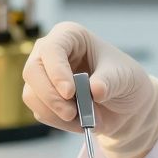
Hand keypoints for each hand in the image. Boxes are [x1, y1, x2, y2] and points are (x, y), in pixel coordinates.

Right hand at [22, 22, 157, 157]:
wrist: (125, 105)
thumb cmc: (124, 80)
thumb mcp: (125, 77)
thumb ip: (110, 82)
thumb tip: (95, 90)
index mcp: (70, 36)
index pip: (51, 49)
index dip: (56, 71)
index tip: (70, 92)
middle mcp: (50, 53)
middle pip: (32, 71)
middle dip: (50, 96)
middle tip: (71, 113)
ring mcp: (43, 76)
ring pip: (31, 94)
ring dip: (55, 112)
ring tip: (83, 118)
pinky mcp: (42, 98)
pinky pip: (41, 112)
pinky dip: (59, 122)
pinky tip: (80, 121)